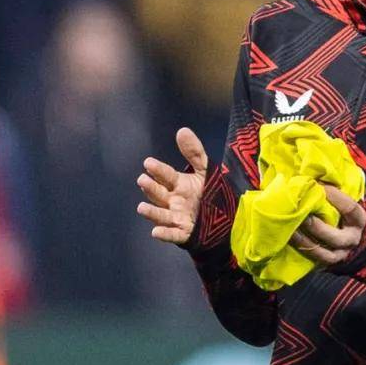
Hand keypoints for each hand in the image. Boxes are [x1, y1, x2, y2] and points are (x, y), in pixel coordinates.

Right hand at [136, 128, 207, 243]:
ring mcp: (177, 218)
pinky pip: (173, 234)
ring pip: (161, 215)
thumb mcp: (204, 170)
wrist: (225, 217)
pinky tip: (156, 232)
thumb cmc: (208, 192)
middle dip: (151, 188)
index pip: (166, 176)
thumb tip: (182, 130)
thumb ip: (194, 152)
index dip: (158, 170)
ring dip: (151, 212)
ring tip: (141, 208)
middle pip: (159, 194)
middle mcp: (173, 201)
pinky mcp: (184, 233)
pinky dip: (165, 234)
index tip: (148, 162)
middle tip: (142, 180)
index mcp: (177, 185)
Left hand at [289, 185, 365, 265]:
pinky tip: (291, 236)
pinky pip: (316, 257)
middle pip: (338, 237)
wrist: (340, 228)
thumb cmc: (336, 206)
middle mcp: (353, 238)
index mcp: (358, 219)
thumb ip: (332, 187)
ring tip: (293, 227)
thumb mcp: (340, 196)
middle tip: (302, 215)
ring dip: (307, 239)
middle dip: (318, 227)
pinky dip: (303, 247)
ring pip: (326, 251)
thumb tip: (313, 176)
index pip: (350, 208)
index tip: (318, 186)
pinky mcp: (328, 259)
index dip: (335, 198)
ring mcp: (341, 252)